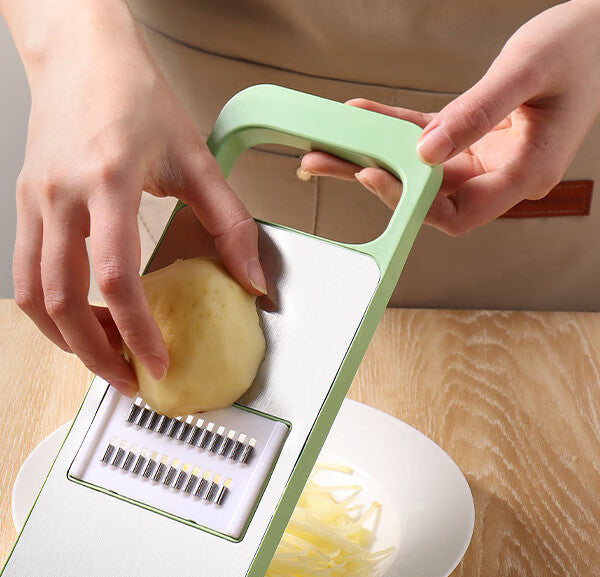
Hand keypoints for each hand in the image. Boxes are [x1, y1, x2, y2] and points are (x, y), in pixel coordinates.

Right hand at [1, 0, 265, 395]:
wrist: (79, 54)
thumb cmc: (132, 95)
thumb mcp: (195, 156)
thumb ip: (229, 222)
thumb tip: (253, 280)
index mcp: (108, 180)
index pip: (115, 276)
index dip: (136, 331)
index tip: (157, 363)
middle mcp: (60, 195)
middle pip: (60, 301)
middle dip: (94, 355)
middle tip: (127, 380)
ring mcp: (33, 203)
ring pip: (31, 297)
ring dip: (65, 340)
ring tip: (103, 355)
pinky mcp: (21, 207)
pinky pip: (23, 275)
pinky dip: (49, 311)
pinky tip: (80, 319)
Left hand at [299, 0, 599, 234]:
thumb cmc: (584, 45)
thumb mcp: (528, 71)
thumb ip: (477, 113)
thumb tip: (423, 152)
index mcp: (526, 173)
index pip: (458, 212)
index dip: (413, 203)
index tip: (374, 176)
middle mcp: (502, 174)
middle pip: (426, 194)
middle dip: (373, 178)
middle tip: (322, 161)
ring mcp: (486, 157)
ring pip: (418, 167)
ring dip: (373, 154)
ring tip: (327, 145)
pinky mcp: (474, 136)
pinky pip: (425, 135)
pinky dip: (394, 125)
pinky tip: (362, 114)